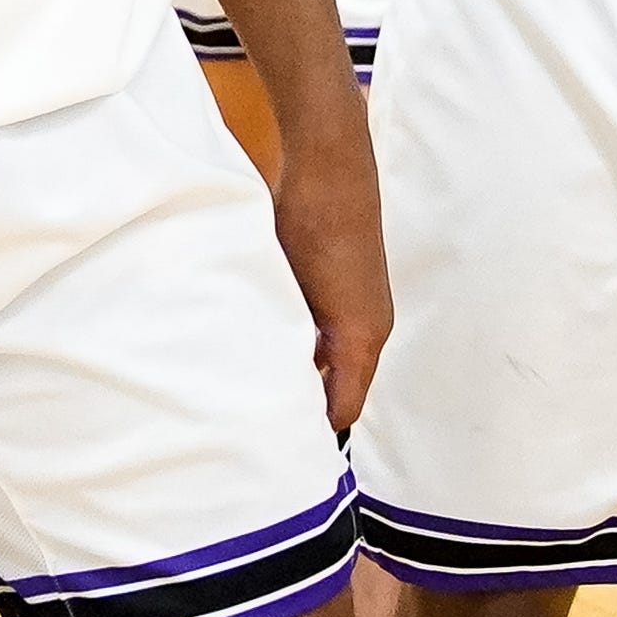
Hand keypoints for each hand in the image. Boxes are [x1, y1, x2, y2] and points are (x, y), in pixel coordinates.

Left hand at [268, 116, 390, 430]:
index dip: (313, 433)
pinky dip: (294, 342)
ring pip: (323, 358)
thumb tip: (301, 406)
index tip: (275, 451)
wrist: (325, 165)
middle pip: (337, 387)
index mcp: (366, 336)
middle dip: (302, 405)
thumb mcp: (317, 305)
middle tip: (253, 424)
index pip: (343, 409)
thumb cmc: (322, 228)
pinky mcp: (333, 280)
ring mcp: (350, 302)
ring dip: (296, 371)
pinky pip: (315, 329)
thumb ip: (320, 361)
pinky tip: (259, 340)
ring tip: (250, 388)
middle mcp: (365, 325)